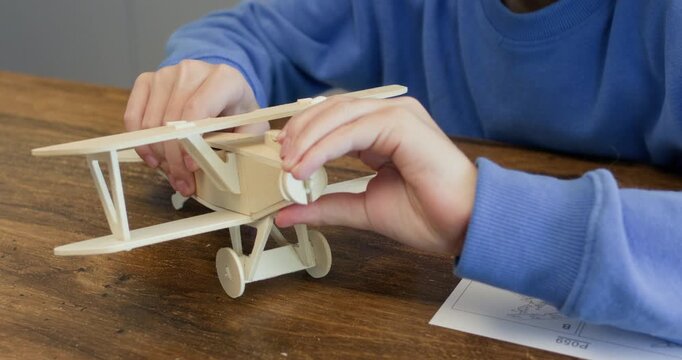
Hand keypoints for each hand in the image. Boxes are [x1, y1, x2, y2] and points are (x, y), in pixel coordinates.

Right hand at [123, 60, 264, 195]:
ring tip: (173, 175)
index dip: (189, 142)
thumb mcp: (250, 128)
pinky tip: (154, 158)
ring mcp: (166, 73)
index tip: (191, 167)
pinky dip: (141, 142)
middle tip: (183, 182)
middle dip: (174, 159)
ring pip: (150, 122)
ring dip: (158, 155)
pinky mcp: (147, 80)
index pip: (196, 109)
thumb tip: (216, 168)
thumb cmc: (237, 112)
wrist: (225, 90)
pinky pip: (133, 116)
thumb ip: (238, 144)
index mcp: (224, 78)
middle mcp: (192, 70)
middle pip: (171, 120)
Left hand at [275, 96, 476, 254]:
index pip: (333, 119)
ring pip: (339, 114)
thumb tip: (287, 211)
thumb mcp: (363, 209)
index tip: (283, 156)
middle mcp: (390, 116)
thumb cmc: (428, 215)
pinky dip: (324, 147)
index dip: (304, 134)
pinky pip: (353, 130)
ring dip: (308, 139)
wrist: (464, 226)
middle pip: (332, 110)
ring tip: (290, 166)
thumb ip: (327, 206)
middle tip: (281, 160)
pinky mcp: (403, 124)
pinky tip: (306, 166)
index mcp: (382, 130)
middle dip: (301, 133)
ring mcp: (398, 115)